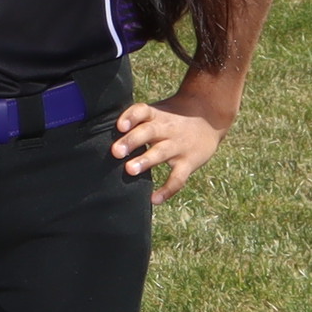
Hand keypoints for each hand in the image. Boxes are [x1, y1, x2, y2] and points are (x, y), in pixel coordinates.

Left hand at [110, 94, 226, 200]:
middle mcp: (166, 129)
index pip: (142, 111)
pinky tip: (154, 200)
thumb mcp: (157, 112)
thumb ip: (135, 120)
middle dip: (132, 141)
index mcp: (156, 115)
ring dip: (145, 161)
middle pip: (148, 132)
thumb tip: (101, 134)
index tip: (120, 125)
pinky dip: (167, 190)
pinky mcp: (189, 162)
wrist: (209, 117)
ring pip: (161, 153)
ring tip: (129, 170)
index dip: (131, 117)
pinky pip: (178, 178)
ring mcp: (178, 146)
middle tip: (116, 152)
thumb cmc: (172, 117)